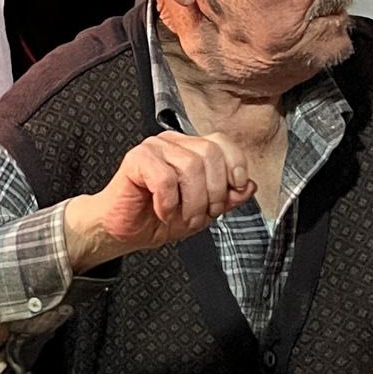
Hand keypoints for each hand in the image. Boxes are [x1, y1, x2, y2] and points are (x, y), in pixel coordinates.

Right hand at [62, 130, 255, 269]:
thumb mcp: (203, 212)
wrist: (123, 231)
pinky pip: (165, 179)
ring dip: (191, 202)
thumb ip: (227, 198)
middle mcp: (173, 142)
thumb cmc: (158, 217)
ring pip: (190, 167)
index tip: (235, 190)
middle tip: (202, 214)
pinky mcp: (136, 159)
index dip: (235, 165)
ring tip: (181, 216)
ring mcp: (154, 147)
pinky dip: (168, 203)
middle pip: (210, 154)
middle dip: (213, 192)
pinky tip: (162, 210)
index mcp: (191, 149)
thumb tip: (249, 186)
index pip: (222, 142)